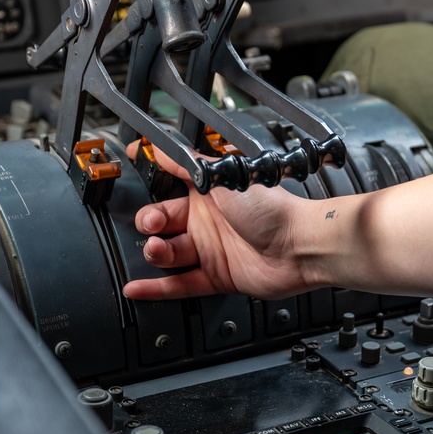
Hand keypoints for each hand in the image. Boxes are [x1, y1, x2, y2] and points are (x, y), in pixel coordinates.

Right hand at [122, 143, 310, 300]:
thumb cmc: (272, 208)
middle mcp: (208, 222)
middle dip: (152, 223)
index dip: (152, 190)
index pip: (170, 190)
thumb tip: (159, 146)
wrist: (299, 245)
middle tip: (154, 224)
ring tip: (157, 249)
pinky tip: (136, 287)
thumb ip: (188, 164)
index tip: (133, 186)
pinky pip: (180, 284)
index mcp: (208, 195)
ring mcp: (211, 250)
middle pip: (164, 224)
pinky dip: (157, 288)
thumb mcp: (223, 178)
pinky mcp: (216, 277)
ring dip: (156, 252)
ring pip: (170, 254)